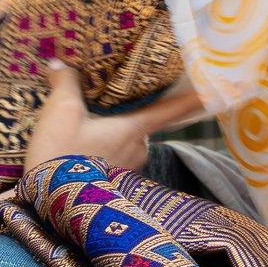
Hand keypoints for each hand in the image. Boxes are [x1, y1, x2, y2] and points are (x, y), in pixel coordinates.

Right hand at [25, 62, 205, 176]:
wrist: (48, 202)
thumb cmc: (60, 154)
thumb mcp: (60, 111)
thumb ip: (65, 82)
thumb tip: (58, 64)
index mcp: (134, 128)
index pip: (173, 109)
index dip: (196, 97)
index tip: (219, 89)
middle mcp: (139, 149)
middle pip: (142, 121)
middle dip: (126, 111)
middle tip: (103, 99)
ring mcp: (127, 169)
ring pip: (126, 139)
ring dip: (111, 131)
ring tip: (81, 126)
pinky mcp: (113, 183)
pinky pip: (114, 156)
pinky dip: (102, 148)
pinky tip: (77, 147)